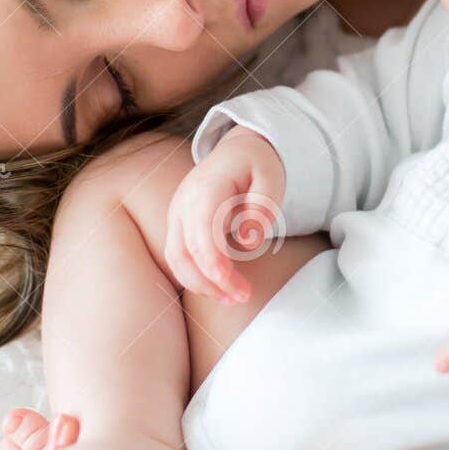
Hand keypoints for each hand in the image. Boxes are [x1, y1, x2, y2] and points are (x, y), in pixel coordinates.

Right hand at [164, 128, 285, 302]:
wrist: (236, 151)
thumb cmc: (256, 165)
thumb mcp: (271, 177)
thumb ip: (262, 206)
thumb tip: (247, 241)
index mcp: (207, 187)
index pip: (201, 230)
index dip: (212, 260)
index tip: (229, 283)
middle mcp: (184, 202)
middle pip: (186, 250)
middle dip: (211, 280)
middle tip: (243, 296)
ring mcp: (177, 214)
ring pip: (177, 259)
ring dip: (201, 284)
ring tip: (233, 298)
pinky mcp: (178, 226)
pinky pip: (179, 258)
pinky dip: (196, 277)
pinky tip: (220, 288)